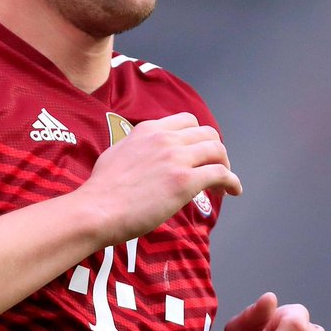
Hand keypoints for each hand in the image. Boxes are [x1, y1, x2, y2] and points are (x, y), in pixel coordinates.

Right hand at [78, 112, 241, 244]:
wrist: (97, 208)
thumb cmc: (102, 189)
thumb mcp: (117, 152)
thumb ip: (136, 147)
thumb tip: (143, 154)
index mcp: (149, 130)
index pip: (187, 121)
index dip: (198, 137)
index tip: (198, 152)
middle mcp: (165, 138)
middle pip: (207, 134)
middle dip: (215, 151)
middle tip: (214, 167)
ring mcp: (176, 158)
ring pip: (217, 151)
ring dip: (225, 165)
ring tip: (224, 182)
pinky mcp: (185, 181)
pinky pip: (221, 174)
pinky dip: (232, 182)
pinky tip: (233, 191)